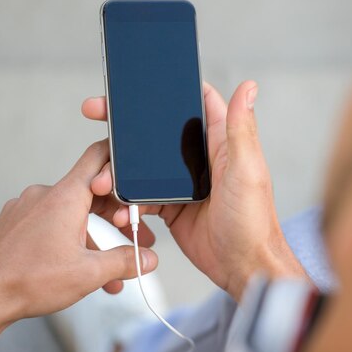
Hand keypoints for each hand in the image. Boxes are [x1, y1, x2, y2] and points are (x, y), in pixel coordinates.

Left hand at [0, 141, 157, 351]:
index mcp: (66, 197)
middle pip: (91, 193)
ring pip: (71, 215)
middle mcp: (45, 195)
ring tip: (108, 271)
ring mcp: (27, 209)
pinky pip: (50, 225)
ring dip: (93, 238)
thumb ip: (124, 262)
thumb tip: (145, 259)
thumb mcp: (89, 273)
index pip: (99, 157)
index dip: (120, 160)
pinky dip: (69, 242)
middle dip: (116, 218)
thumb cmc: (26, 280)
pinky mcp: (16, 224)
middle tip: (134, 238)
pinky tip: (77, 269)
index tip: (134, 170)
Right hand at [82, 83, 304, 301]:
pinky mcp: (171, 207)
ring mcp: (183, 183)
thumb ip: (240, 129)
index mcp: (221, 142)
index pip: (193, 103)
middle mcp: (201, 159)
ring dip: (120, 170)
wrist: (243, 269)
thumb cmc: (253, 221)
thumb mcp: (246, 169)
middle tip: (97, 114)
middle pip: (158, 132)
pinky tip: (118, 211)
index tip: (138, 81)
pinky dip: (126, 201)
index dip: (168, 90)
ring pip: (144, 165)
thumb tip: (249, 86)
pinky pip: (141, 197)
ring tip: (101, 181)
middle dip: (127, 127)